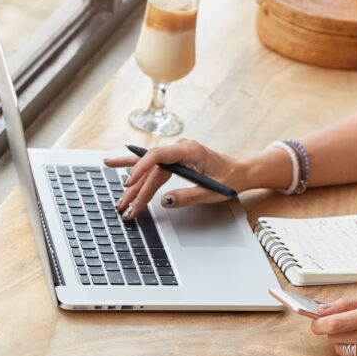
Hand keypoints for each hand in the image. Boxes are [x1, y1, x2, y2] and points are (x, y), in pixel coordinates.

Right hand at [105, 139, 242, 218]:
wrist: (240, 171)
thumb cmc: (229, 179)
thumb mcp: (212, 192)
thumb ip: (188, 196)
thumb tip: (165, 201)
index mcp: (190, 150)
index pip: (158, 155)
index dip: (141, 169)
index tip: (129, 183)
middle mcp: (180, 148)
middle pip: (151, 167)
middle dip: (136, 189)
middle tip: (125, 207)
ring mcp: (176, 153)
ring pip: (149, 168)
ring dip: (134, 184)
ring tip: (118, 198)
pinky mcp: (175, 159)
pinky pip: (152, 164)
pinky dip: (136, 168)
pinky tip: (116, 164)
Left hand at [310, 296, 356, 355]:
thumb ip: (348, 303)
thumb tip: (322, 309)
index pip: (337, 323)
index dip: (319, 324)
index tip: (314, 323)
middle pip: (337, 338)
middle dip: (333, 332)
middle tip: (343, 325)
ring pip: (343, 351)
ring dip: (344, 343)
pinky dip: (356, 354)